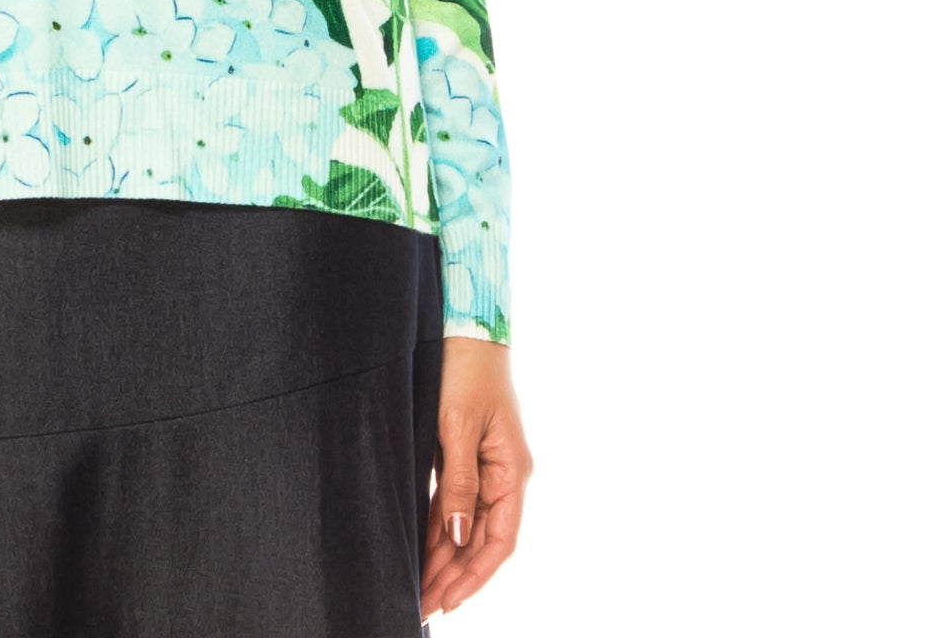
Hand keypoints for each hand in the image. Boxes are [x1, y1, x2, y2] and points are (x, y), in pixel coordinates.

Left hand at [420, 337, 531, 617]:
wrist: (462, 328)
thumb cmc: (464, 371)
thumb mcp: (457, 427)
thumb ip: (459, 484)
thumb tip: (459, 538)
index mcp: (512, 472)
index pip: (499, 541)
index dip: (475, 575)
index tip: (449, 601)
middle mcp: (504, 475)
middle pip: (481, 539)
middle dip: (454, 575)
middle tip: (423, 604)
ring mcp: (486, 466)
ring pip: (466, 525)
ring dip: (445, 556)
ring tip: (419, 587)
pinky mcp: (466, 454)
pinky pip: (454, 502)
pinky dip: (439, 527)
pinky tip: (421, 548)